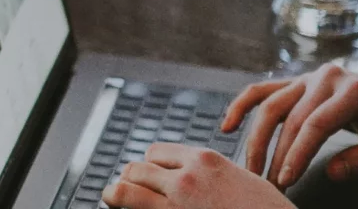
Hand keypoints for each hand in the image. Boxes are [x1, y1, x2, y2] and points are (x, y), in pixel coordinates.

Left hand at [106, 144, 292, 208]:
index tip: (148, 178)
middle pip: (136, 168)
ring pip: (124, 189)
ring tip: (113, 199)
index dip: (150, 167)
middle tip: (125, 191)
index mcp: (205, 161)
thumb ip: (214, 174)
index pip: (157, 153)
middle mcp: (186, 178)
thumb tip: (194, 174)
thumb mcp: (244, 180)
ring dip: (117, 195)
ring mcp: (176, 204)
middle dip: (131, 180)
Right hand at [228, 62, 357, 186]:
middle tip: (269, 184)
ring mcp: (306, 77)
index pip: (317, 123)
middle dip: (276, 154)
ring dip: (256, 139)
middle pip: (290, 118)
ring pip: (270, 105)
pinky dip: (241, 106)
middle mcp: (325, 78)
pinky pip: (261, 91)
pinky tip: (228, 127)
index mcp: (353, 90)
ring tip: (252, 168)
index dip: (298, 153)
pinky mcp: (293, 81)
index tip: (287, 179)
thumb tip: (333, 173)